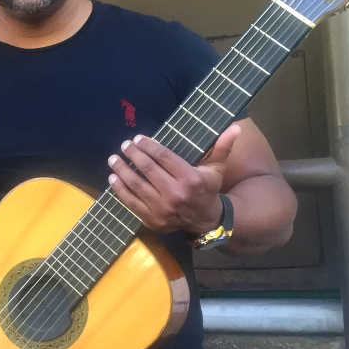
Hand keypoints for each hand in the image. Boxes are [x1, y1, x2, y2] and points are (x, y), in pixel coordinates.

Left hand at [106, 125, 240, 234]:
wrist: (204, 220)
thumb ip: (222, 147)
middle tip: (125, 145)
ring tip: (114, 158)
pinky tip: (113, 177)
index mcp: (190, 179)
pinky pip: (131, 202)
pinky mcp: (152, 219)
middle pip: (147, 169)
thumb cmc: (208, 189)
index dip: (149, 146)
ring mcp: (162, 208)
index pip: (164, 158)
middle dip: (133, 155)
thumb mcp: (216, 168)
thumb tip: (235, 128)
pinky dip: (119, 189)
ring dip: (122, 170)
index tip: (138, 139)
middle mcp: (175, 194)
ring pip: (136, 184)